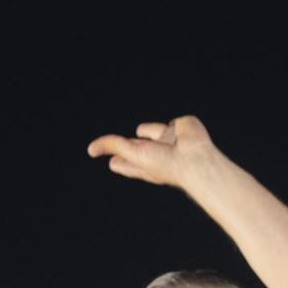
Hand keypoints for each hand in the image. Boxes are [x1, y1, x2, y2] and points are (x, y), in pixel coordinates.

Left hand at [87, 114, 226, 192]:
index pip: (129, 162)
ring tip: (142, 131)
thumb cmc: (168, 164)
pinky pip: (176, 122)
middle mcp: (159, 153)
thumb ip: (113, 146)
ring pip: (157, 132)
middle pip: (140, 147)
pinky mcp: (183, 127)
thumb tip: (91, 149)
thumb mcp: (134, 154)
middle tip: (123, 147)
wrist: (197, 157)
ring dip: (151, 131)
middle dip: (131, 147)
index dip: (120, 161)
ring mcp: (171, 140)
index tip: (112, 163)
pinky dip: (177, 124)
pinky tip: (179, 129)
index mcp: (147, 163)